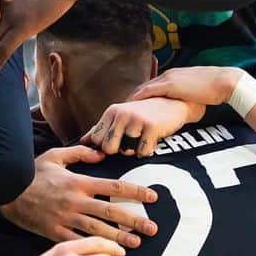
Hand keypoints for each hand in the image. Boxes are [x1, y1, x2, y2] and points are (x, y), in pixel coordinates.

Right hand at [0, 146, 157, 248]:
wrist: (5, 192)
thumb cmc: (31, 173)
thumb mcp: (54, 156)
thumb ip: (80, 154)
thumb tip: (101, 154)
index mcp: (78, 182)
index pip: (114, 186)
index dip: (136, 191)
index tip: (152, 197)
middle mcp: (75, 201)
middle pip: (111, 211)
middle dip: (135, 220)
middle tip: (153, 228)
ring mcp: (65, 218)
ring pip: (98, 230)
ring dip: (120, 237)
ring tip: (137, 243)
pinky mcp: (55, 232)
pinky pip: (78, 242)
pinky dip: (93, 249)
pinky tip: (107, 255)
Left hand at [83, 97, 205, 155]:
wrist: (173, 103)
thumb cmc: (144, 113)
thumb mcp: (120, 116)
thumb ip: (101, 129)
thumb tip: (82, 141)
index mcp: (112, 111)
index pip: (97, 140)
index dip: (106, 146)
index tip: (117, 143)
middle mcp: (122, 114)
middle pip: (109, 149)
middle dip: (120, 150)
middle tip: (131, 141)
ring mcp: (136, 120)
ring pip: (127, 151)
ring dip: (135, 150)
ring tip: (143, 138)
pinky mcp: (151, 127)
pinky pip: (143, 152)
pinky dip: (148, 151)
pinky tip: (152, 140)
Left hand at [128, 66, 241, 107]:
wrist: (224, 82)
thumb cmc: (215, 90)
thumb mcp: (197, 93)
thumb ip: (187, 97)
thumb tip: (184, 109)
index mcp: (174, 76)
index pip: (152, 87)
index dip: (140, 97)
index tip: (132, 107)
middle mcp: (168, 75)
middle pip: (144, 87)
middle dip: (132, 98)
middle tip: (121, 110)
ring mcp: (168, 79)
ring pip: (143, 89)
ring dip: (132, 99)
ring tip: (122, 111)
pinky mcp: (170, 85)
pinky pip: (149, 92)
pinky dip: (138, 99)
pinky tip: (131, 108)